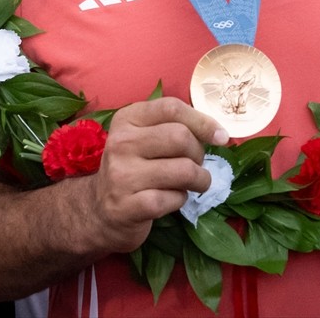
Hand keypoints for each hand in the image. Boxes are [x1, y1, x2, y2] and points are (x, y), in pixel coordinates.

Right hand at [82, 97, 226, 252]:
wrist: (99, 210)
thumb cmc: (134, 168)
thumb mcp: (145, 138)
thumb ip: (174, 127)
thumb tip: (219, 133)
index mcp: (127, 120)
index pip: (171, 108)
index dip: (203, 121)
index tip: (221, 136)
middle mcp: (121, 143)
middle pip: (180, 137)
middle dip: (199, 154)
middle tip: (196, 165)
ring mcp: (121, 176)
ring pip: (184, 170)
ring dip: (200, 180)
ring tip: (193, 184)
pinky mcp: (128, 206)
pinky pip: (174, 198)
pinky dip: (182, 200)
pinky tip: (172, 199)